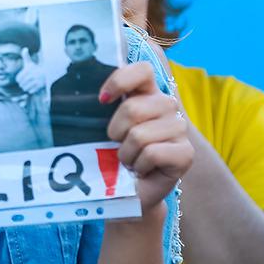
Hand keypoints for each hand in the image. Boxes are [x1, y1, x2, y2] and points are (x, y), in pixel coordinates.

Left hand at [15, 54, 46, 93]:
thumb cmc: (35, 68)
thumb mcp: (30, 62)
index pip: (18, 79)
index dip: (19, 80)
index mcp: (28, 70)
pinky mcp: (40, 86)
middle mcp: (32, 75)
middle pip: (21, 84)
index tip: (22, 79)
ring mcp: (36, 80)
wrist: (47, 73)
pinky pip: (31, 91)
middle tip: (25, 83)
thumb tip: (25, 48)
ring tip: (28, 85)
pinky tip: (33, 87)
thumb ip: (25, 56)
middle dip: (22, 84)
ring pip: (25, 88)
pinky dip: (31, 91)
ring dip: (26, 88)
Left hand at [101, 62, 192, 207]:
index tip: (102, 100)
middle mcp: (167, 106)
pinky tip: (143, 170)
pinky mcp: (186, 153)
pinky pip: (152, 153)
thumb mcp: (103, 129)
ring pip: (140, 134)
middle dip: (115, 132)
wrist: (128, 194)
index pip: (143, 70)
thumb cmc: (112, 159)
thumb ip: (99, 109)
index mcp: (147, 94)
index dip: (121, 80)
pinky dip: (139, 166)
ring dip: (126, 154)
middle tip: (118, 146)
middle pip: (133, 107)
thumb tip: (77, 95)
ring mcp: (180, 128)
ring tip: (130, 161)